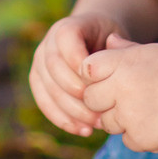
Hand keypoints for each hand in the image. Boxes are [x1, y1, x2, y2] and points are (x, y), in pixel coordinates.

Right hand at [28, 12, 125, 136]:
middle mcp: (47, 44)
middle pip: (54, 68)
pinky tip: (83, 130)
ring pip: (48, 89)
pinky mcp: (38, 82)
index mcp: (67, 27)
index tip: (99, 81)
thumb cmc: (112, 44)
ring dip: (72, 111)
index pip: (66, 40)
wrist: (96, 44)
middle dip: (77, 93)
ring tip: (96, 125)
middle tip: (100, 111)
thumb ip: (118, 46)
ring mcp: (39, 64)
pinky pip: (44, 103)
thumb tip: (112, 46)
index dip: (79, 61)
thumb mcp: (118, 39)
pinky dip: (63, 120)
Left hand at [80, 37, 157, 151]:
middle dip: (103, 101)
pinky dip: (139, 136)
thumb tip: (106, 41)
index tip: (111, 78)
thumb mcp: (157, 52)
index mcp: (125, 62)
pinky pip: (126, 140)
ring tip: (150, 108)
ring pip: (107, 123)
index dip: (96, 75)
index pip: (87, 69)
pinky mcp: (141, 139)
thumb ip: (126, 50)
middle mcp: (123, 88)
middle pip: (90, 99)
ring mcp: (130, 116)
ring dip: (121, 120)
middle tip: (128, 98)